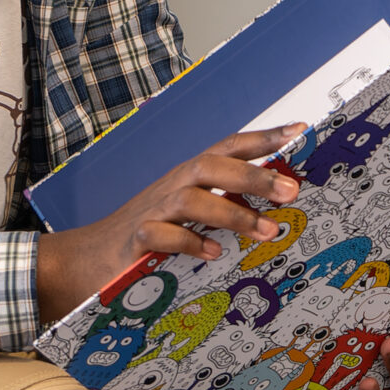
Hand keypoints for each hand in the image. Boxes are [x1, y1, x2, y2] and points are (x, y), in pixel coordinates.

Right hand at [34, 126, 306, 324]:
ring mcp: (152, 211)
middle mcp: (172, 186)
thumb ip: (226, 206)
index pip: (228, 147)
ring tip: (265, 230)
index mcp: (189, 177)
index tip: (299, 130)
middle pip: (211, 166)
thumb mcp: (190, 215)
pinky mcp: (135, 240)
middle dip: (253, 176)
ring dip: (231, 213)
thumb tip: (275, 204)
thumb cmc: (151, 234)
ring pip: (191, 199)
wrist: (90, 259)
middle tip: (291, 191)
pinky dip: (188, 242)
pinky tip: (212, 253)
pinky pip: (161, 235)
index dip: (262, 137)